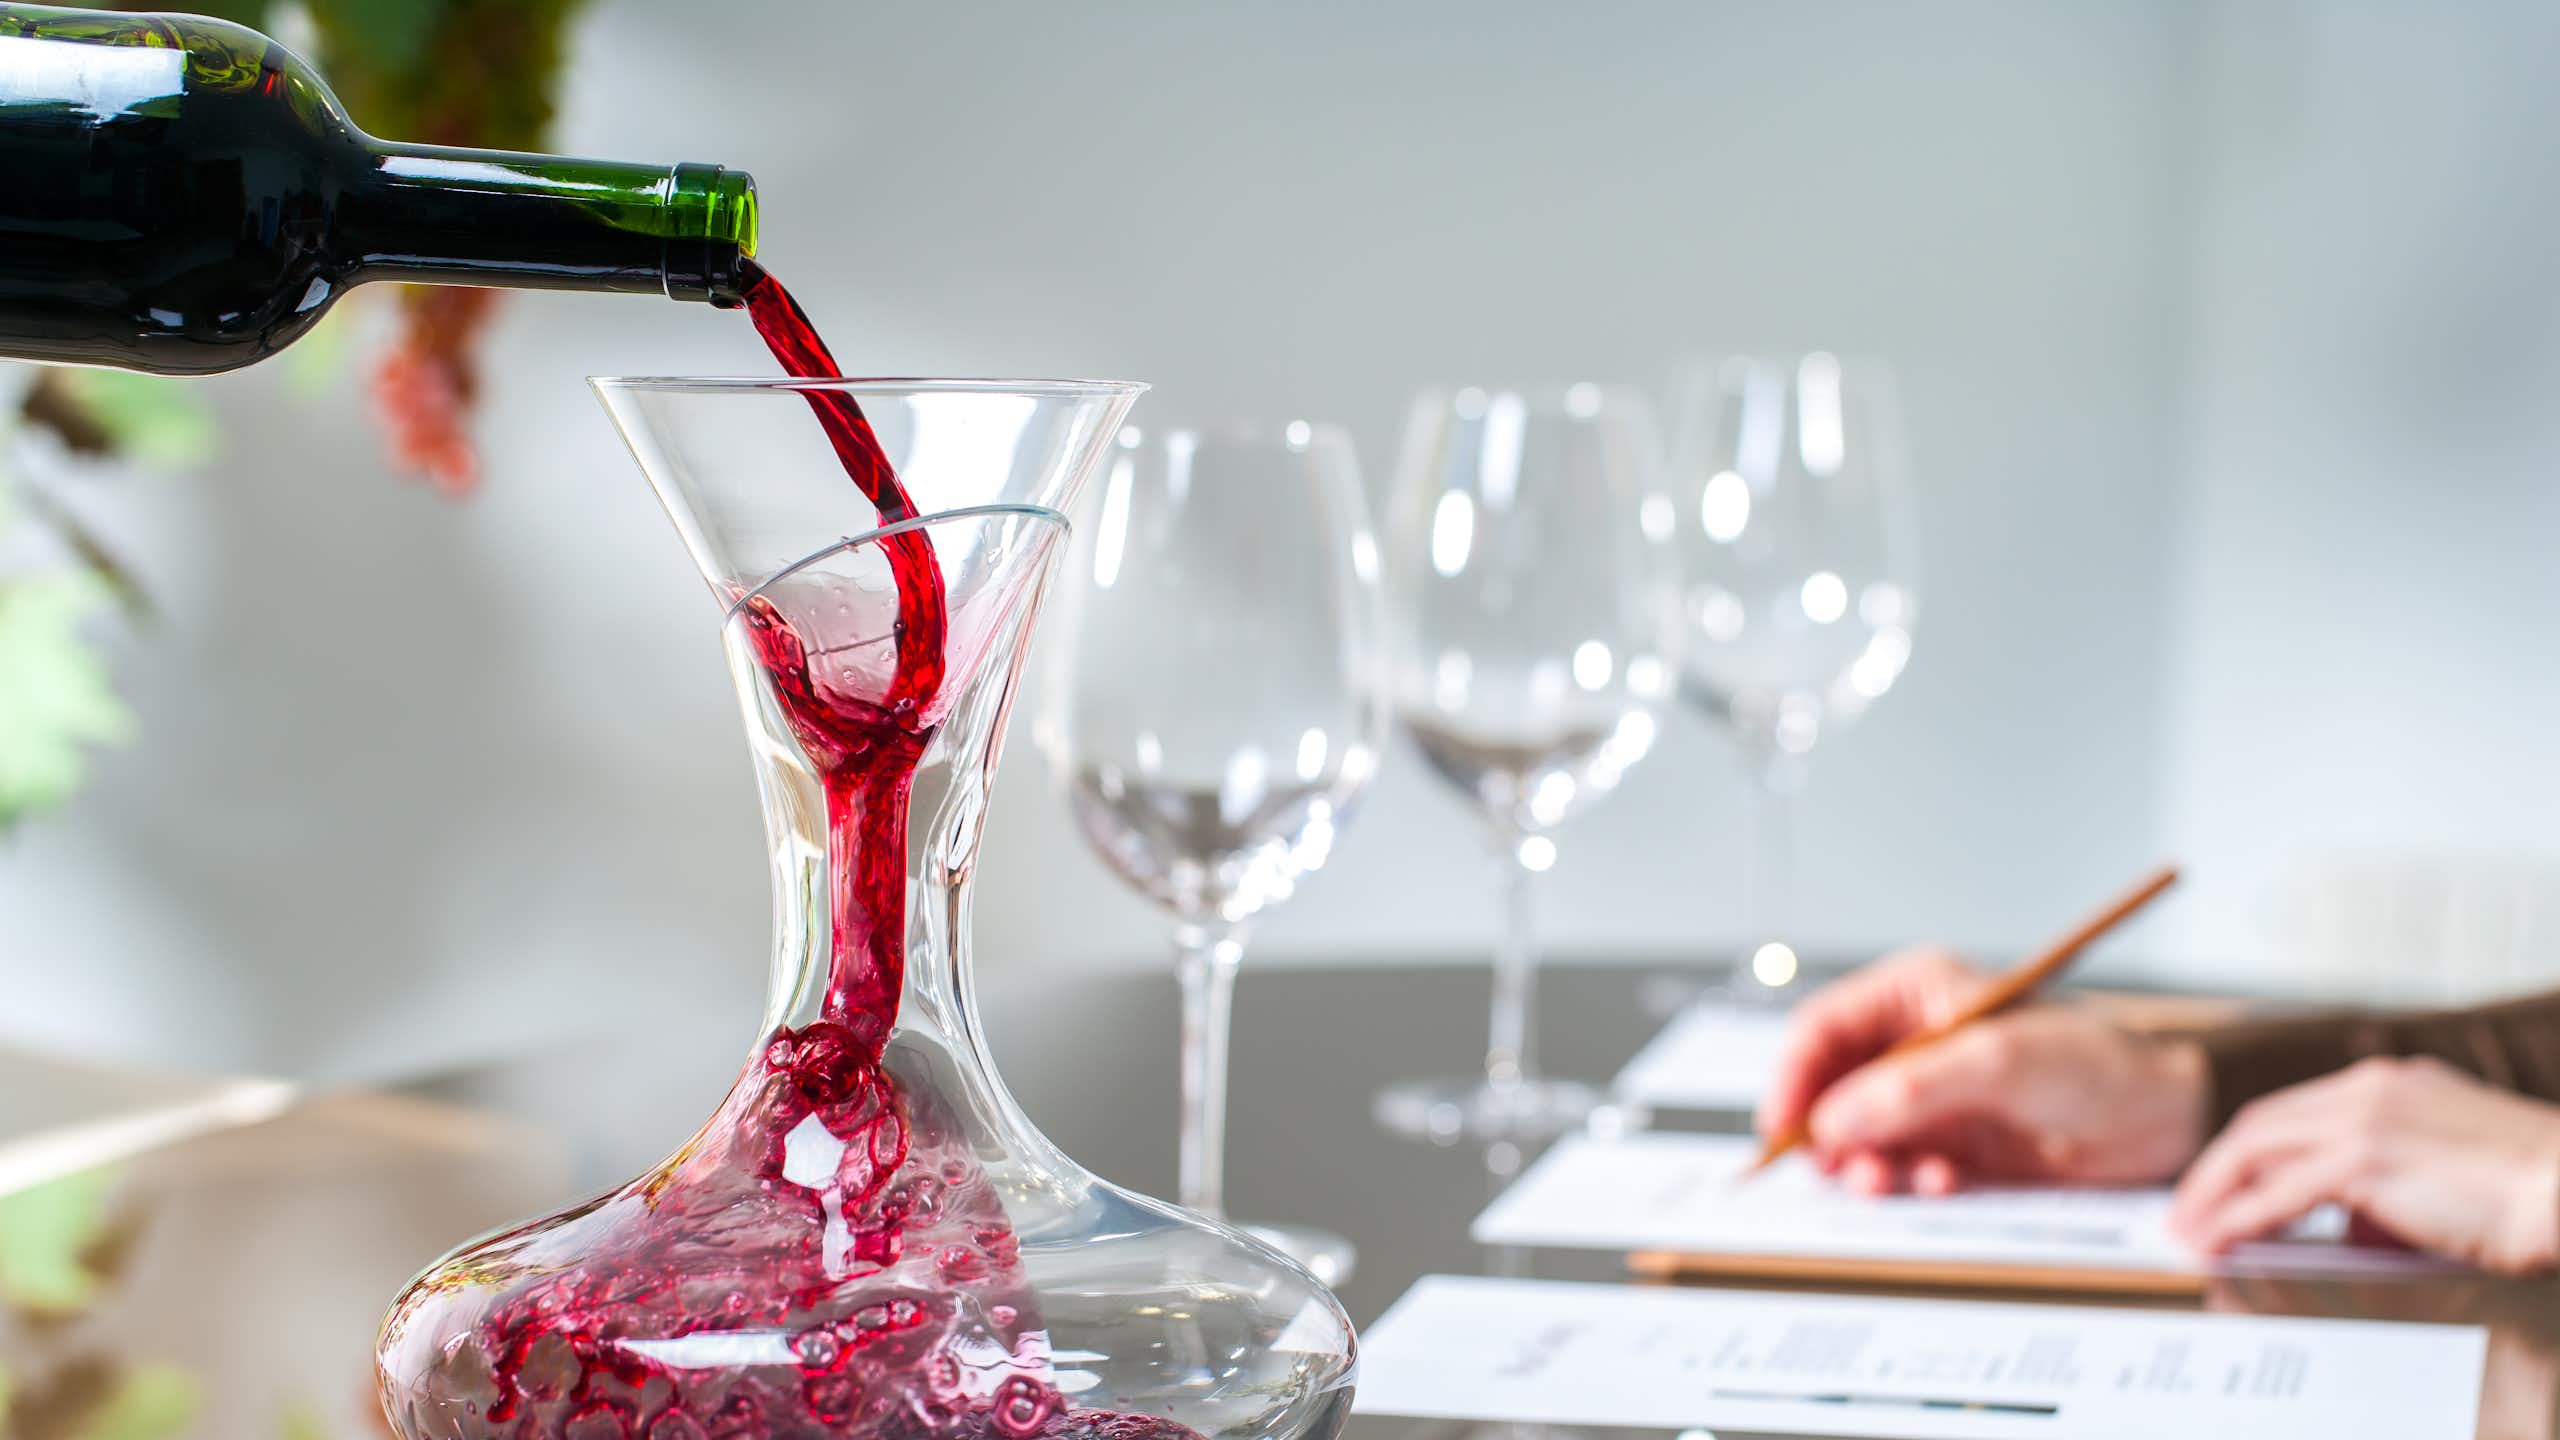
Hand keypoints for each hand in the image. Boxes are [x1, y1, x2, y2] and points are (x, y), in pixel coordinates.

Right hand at [1757, 947, 2209, 1194]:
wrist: (2166, 1121)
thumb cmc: (2097, 1064)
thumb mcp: (2002, 1062)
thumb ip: (1913, 1088)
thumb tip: (1834, 1121)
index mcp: (1913, 996)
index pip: (1822, 1029)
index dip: (1793, 1076)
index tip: (1783, 1127)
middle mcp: (1910, 1045)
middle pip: (1828, 1088)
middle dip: (1827, 1133)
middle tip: (1845, 1170)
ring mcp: (1929, 1099)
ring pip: (1857, 1136)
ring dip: (1867, 1164)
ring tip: (1897, 1182)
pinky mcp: (1950, 1146)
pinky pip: (1897, 1168)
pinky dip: (1905, 1182)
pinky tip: (1941, 1182)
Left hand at [2171, 1055, 2559, 1274]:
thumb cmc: (2520, 1191)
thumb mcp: (2437, 1177)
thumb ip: (2382, 1192)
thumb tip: (2343, 1231)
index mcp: (2385, 1085)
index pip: (2290, 1114)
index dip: (2245, 1154)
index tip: (2217, 1188)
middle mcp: (2367, 1089)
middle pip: (2261, 1126)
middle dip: (2213, 1173)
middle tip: (2185, 1214)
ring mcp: (2365, 1117)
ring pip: (2257, 1150)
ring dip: (2214, 1195)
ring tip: (2191, 1233)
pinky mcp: (2367, 1157)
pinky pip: (2281, 1191)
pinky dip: (2242, 1217)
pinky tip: (2222, 1241)